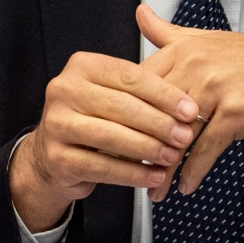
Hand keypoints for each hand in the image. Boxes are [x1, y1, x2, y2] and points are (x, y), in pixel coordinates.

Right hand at [9, 50, 200, 230]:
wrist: (52, 151)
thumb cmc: (94, 117)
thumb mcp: (114, 92)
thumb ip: (146, 91)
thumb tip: (189, 108)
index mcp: (82, 65)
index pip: (131, 77)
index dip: (165, 95)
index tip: (191, 110)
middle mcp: (63, 90)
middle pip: (121, 106)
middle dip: (159, 123)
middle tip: (185, 136)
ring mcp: (55, 124)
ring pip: (111, 136)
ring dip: (148, 149)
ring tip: (173, 156)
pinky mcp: (56, 157)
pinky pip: (102, 166)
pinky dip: (132, 173)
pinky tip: (154, 176)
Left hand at [135, 5, 243, 192]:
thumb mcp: (211, 40)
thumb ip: (170, 33)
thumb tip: (140, 13)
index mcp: (187, 48)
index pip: (140, 85)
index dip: (125, 116)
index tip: (116, 137)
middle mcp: (199, 64)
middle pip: (154, 112)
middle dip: (138, 145)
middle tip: (127, 169)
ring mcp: (218, 88)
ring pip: (176, 134)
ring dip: (163, 167)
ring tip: (153, 186)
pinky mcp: (237, 113)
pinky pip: (206, 148)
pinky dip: (193, 171)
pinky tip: (185, 185)